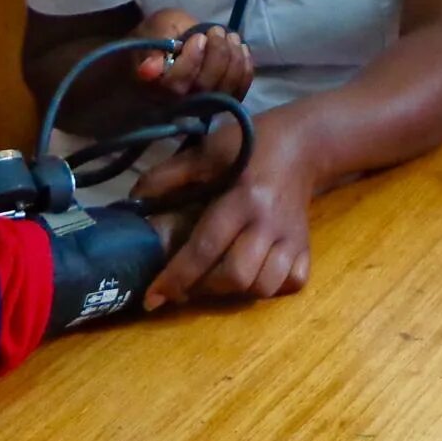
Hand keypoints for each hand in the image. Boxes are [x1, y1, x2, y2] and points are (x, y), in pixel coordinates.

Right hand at [130, 7, 254, 100]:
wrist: (172, 46)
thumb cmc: (162, 35)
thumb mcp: (158, 28)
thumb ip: (158, 43)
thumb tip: (148, 71)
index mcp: (155, 84)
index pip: (175, 84)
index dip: (191, 61)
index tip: (199, 37)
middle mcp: (177, 102)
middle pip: (203, 87)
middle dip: (217, 55)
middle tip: (217, 31)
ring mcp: (200, 105)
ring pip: (223, 91)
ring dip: (234, 60)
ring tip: (231, 37)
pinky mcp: (219, 103)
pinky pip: (238, 92)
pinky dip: (245, 70)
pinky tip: (241, 50)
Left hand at [132, 113, 312, 306]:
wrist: (302, 143)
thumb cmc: (249, 144)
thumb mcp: (207, 150)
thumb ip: (170, 175)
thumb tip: (134, 199)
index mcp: (242, 198)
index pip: (205, 247)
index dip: (177, 275)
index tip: (153, 297)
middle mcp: (269, 224)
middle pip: (236, 276)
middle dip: (203, 288)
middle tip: (184, 284)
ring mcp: (292, 239)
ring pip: (264, 287)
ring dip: (234, 292)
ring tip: (213, 279)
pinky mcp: (307, 247)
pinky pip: (293, 283)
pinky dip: (271, 289)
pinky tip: (253, 275)